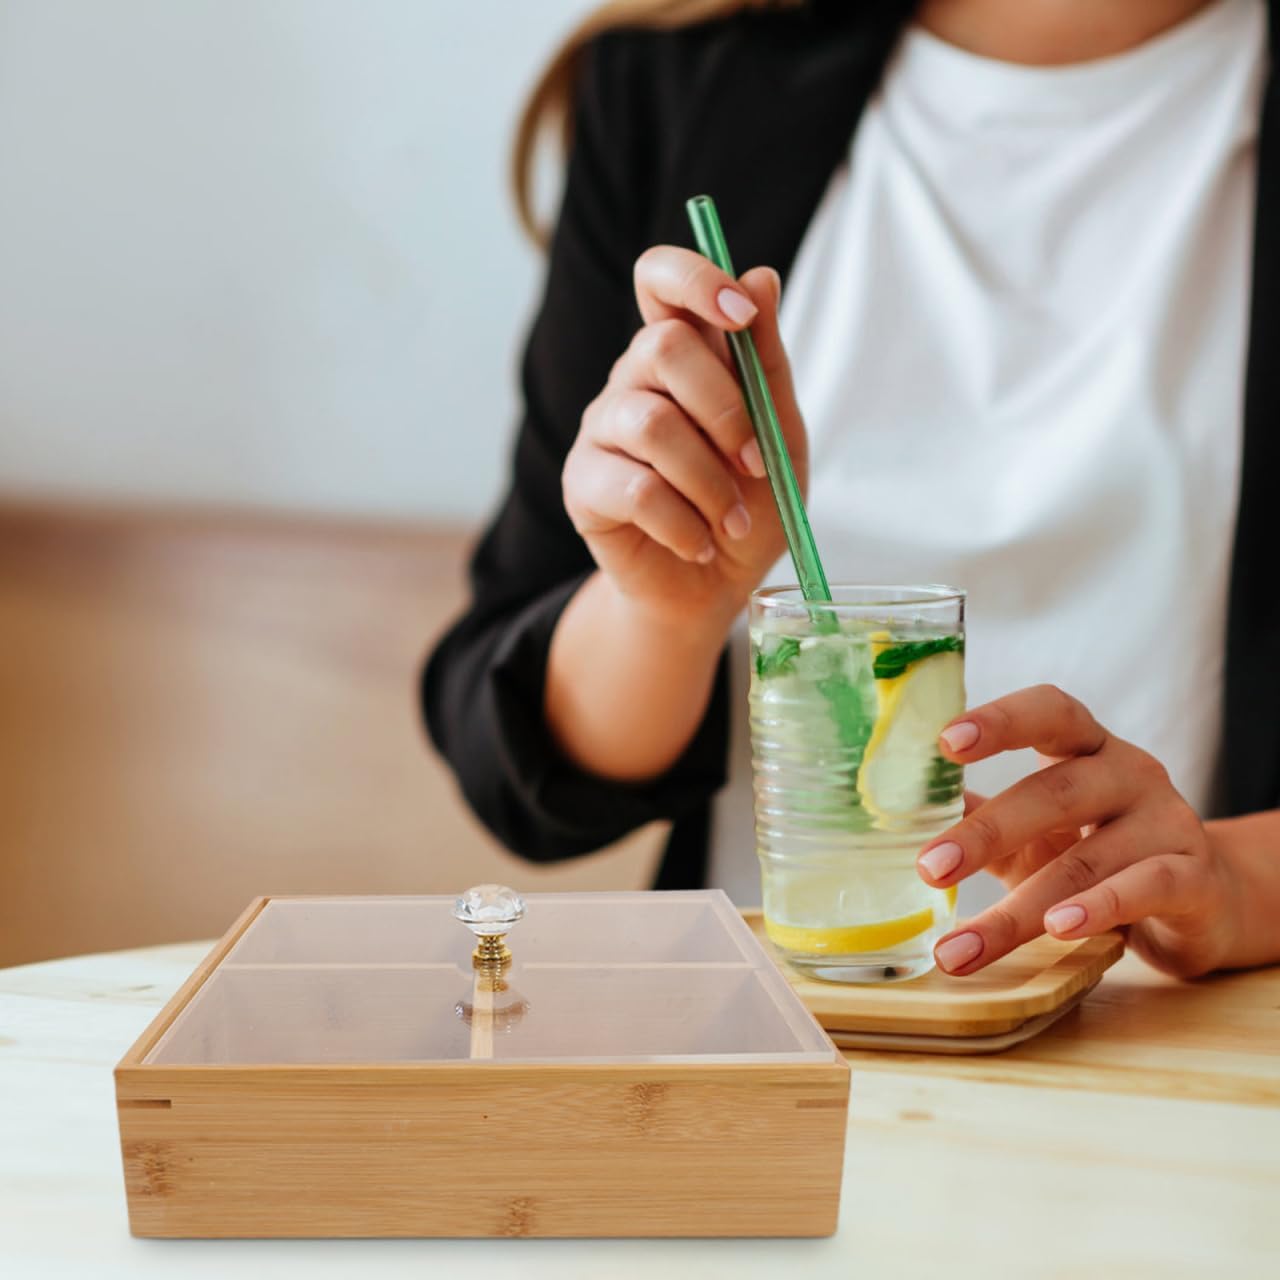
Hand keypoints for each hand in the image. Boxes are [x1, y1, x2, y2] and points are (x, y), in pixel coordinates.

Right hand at [561, 246, 805, 630]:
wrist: (712, 589)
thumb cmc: (747, 508)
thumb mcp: (779, 437)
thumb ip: (765, 363)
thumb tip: (761, 277)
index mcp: (679, 354)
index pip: (659, 279)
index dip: (695, 279)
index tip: (741, 315)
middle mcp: (632, 381)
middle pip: (661, 345)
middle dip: (724, 410)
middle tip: (755, 464)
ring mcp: (602, 430)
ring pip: (652, 424)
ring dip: (709, 481)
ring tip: (731, 523)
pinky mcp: (583, 484)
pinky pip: (636, 489)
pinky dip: (683, 523)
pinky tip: (698, 543)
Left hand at [916, 685, 1237, 978]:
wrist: (1206, 901)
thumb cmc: (1103, 854)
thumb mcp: (1038, 831)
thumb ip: (981, 814)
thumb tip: (901, 808)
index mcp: (1087, 748)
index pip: (1048, 713)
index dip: (1000, 720)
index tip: (944, 742)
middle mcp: (1130, 774)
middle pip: (1055, 792)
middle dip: (986, 832)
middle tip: (928, 868)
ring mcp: (1168, 823)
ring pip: (1086, 860)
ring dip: (1018, 909)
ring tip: (961, 944)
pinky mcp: (1195, 879)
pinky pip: (1145, 889)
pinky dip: (1099, 909)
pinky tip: (1058, 930)